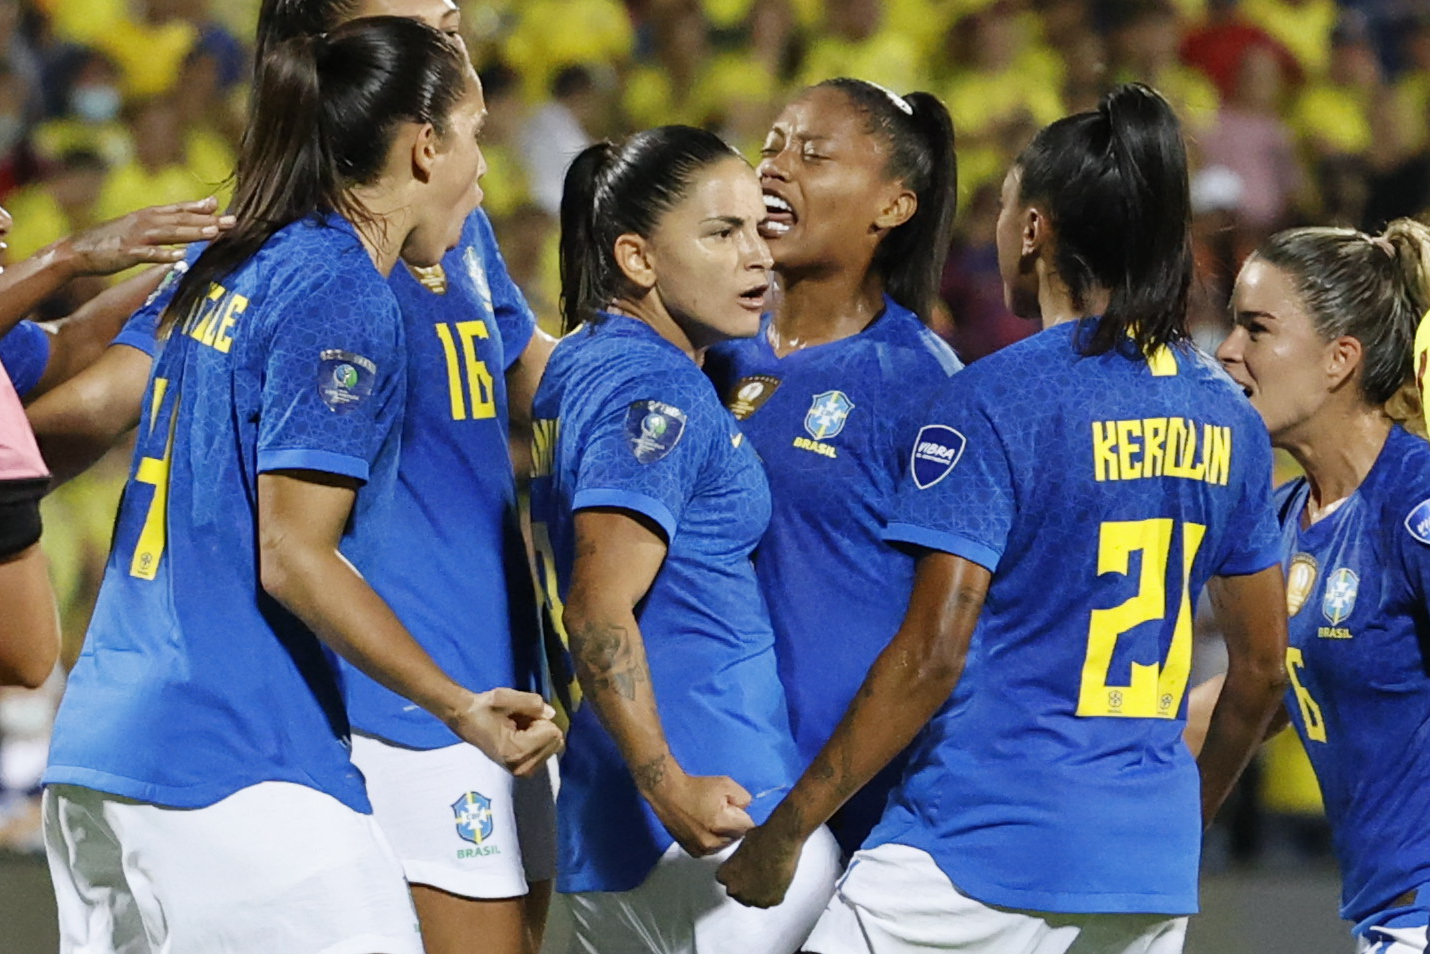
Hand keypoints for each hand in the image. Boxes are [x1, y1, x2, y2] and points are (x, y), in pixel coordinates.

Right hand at [63, 198, 234, 274]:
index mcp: (147, 216)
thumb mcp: (135, 229)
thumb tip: (183, 229)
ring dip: (193, 233)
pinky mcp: (127, 253)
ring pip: (170, 233)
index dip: (199, 207)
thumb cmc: (109, 242)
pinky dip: (164, 254)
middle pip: (181, 220)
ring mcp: (136, 237)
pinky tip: (181, 256)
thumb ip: (158, 226)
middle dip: (208, 220)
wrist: (75, 251)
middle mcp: (144, 222)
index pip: (178, 209)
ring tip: (214, 233)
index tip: (220, 205)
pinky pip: (148, 254)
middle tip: (232, 221)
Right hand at [448, 687, 564, 776]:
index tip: (520, 716)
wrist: (466, 720)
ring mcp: (523, 772)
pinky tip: (519, 737)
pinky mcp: (523, 772)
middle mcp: (522, 767)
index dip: (540, 719)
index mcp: (517, 751)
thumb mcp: (506, 697)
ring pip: (553, 747)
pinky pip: (546, 752)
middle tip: (520, 723)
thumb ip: (532, 703)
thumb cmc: (484, 708)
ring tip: (517, 730)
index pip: (553, 733)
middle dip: (542, 728)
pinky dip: (537, 742)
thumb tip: (552, 714)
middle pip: (556, 742)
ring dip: (540, 735)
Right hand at [642, 764, 753, 856]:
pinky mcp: (693, 852)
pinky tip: (705, 828)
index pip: (748, 827)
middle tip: (721, 811)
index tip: (734, 809)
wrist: (668, 794)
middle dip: (734, 825)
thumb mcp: (725, 784)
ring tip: (711, 819)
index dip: (743, 816)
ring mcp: (701, 849)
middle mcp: (711, 842)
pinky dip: (713, 840)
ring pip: (725, 845)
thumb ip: (744, 798)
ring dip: (724, 834)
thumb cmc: (696, 787)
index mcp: (720, 824)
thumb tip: (746, 811)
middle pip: (737, 837)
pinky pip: (713, 849)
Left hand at [716, 819, 801, 908]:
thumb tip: (744, 860)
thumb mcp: (742, 846)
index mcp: (724, 875)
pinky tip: (780, 879)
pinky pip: (773, 899)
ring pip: (757, 899)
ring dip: (762, 891)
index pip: (727, 881)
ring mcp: (753, 898)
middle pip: (740, 893)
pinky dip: (777, 892)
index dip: (738, 875)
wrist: (780, 840)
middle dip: (748, 886)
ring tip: (771, 876)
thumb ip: (738, 860)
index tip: (746, 870)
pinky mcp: (771, 901)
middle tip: (759, 874)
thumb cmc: (761, 837)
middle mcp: (735, 890)